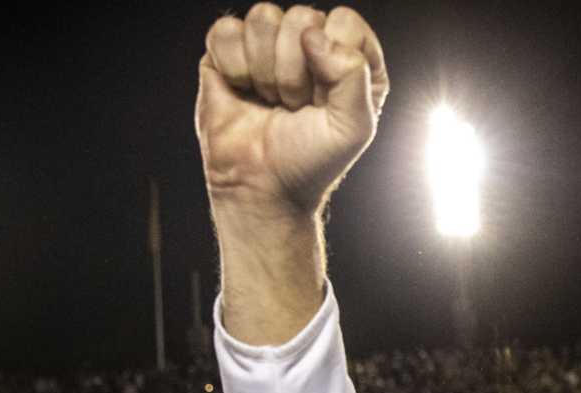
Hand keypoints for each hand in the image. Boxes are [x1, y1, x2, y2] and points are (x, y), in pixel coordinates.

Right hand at [198, 5, 388, 219]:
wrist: (261, 186)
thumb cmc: (310, 161)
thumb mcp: (354, 127)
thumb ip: (354, 75)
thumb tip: (312, 35)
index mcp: (349, 57)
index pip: (344, 22)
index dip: (331, 61)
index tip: (322, 100)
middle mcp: (310, 44)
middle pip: (302, 17)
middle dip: (294, 72)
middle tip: (293, 106)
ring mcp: (268, 44)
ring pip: (263, 17)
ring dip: (264, 70)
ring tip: (270, 100)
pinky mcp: (227, 51)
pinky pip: (226, 31)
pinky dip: (233, 66)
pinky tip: (243, 90)